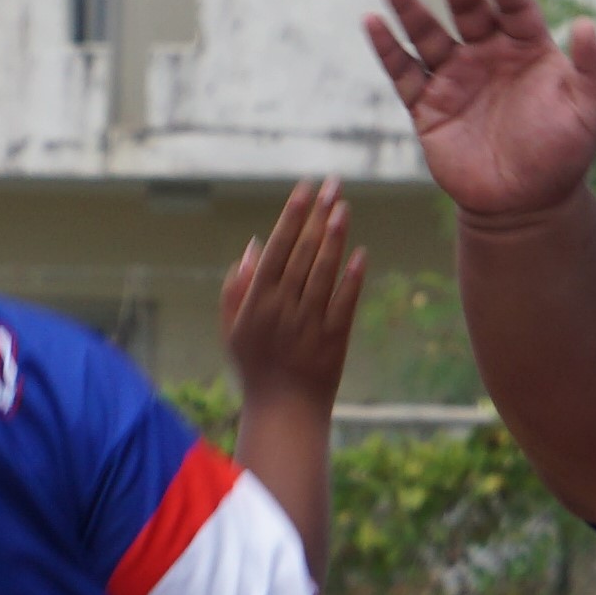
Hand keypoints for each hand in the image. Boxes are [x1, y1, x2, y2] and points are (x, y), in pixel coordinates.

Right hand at [221, 180, 366, 407]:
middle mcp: (284, 307)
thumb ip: (236, 287)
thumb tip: (253, 245)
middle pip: (304, 251)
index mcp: (257, 300)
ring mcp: (310, 322)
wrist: (284, 410)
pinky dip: (353, 278)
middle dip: (318, 214)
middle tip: (333, 184)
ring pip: (324, 271)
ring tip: (344, 207)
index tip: (304, 188)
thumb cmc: (255, 366)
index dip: (292, 216)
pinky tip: (361, 253)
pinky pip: (345, 301)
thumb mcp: (233, 328)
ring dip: (336, 237)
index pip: (277, 247)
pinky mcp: (335, 337)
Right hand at [362, 0, 595, 225]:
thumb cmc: (563, 156)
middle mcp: (488, 56)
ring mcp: (455, 79)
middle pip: (467, 11)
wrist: (526, 206)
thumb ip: (593, 68)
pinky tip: (372, 23)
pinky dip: (387, 49)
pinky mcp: (428, 107)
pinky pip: (403, 73)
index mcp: (527, 50)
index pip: (514, 8)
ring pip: (427, 35)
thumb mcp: (588, 111)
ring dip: (407, 6)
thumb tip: (585, 24)